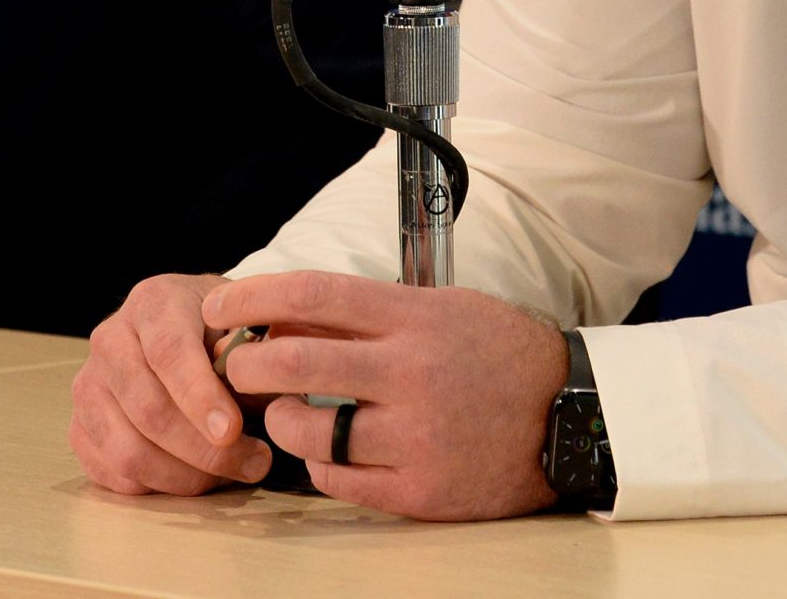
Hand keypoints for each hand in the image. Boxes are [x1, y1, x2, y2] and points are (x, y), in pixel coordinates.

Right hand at [68, 272, 273, 494]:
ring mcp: (88, 385)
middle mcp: (110, 340)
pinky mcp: (79, 428)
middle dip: (205, 450)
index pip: (169, 351)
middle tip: (254, 461)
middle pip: (149, 410)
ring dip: (185, 477)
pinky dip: (159, 488)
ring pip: (128, 451)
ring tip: (230, 473)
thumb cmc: (219, 332)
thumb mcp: (243, 326)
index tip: (232, 431)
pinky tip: (196, 476)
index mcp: (153, 302)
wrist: (183, 330)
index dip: (200, 396)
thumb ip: (250, 360)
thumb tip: (259, 400)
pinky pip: (114, 475)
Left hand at [207, 271, 566, 520]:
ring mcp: (415, 436)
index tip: (219, 305)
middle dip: (245, 363)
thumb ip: (367, 313)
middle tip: (234, 365)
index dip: (252, 297)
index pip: (311, 295)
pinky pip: (337, 480)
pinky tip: (325, 450)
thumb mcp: (438, 307)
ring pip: (306, 432)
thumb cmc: (494, 352)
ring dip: (277, 420)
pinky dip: (318, 464)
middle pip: (293, 362)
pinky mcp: (420, 489)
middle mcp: (411, 373)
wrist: (568, 415)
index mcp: (413, 317)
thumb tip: (281, 316)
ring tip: (283, 412)